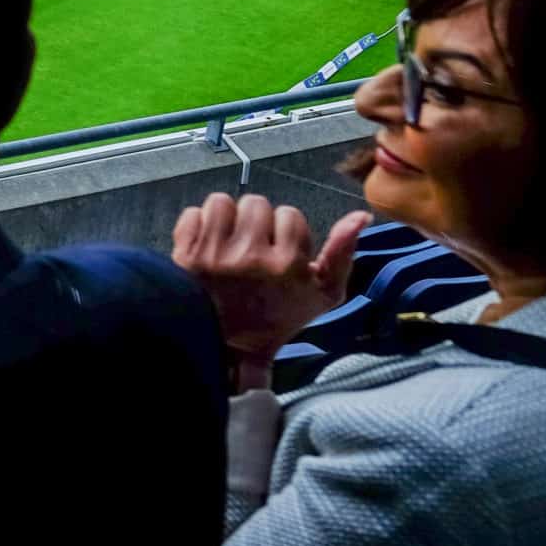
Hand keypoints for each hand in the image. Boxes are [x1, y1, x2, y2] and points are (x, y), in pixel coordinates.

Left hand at [172, 194, 370, 377]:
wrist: (224, 343)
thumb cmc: (276, 318)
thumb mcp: (322, 296)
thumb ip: (343, 255)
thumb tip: (361, 215)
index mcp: (288, 266)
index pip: (290, 215)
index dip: (285, 232)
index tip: (279, 253)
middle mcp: (251, 256)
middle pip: (256, 204)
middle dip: (255, 223)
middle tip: (252, 250)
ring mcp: (215, 254)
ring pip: (223, 203)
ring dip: (226, 220)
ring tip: (228, 244)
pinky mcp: (185, 253)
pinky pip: (192, 213)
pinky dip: (197, 227)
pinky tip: (205, 248)